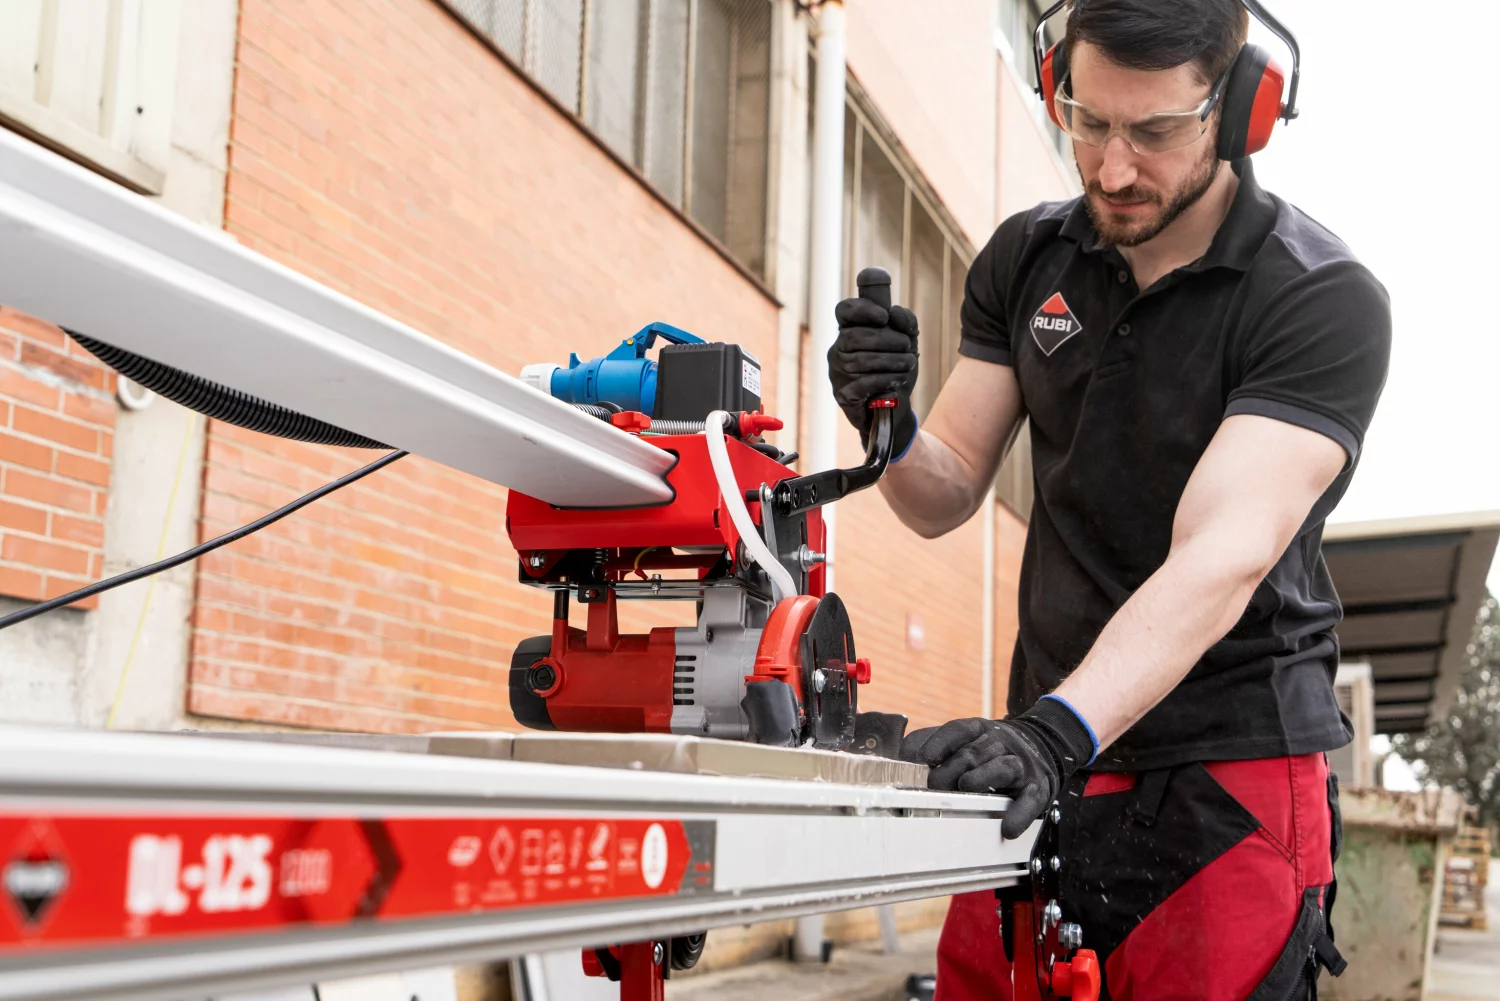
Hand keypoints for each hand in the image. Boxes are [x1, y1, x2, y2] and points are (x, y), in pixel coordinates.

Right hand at [828, 297, 919, 457]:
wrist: (895, 408)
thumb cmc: (896, 370)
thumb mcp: (907, 343)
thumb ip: (906, 323)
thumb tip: (895, 312)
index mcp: (850, 331)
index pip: (844, 311)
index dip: (862, 309)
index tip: (884, 316)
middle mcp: (838, 350)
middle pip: (855, 336)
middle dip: (887, 339)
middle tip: (907, 346)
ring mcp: (837, 373)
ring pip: (861, 360)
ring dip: (892, 360)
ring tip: (908, 363)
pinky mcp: (843, 395)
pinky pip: (863, 383)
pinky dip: (886, 379)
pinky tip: (899, 379)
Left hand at [900, 698, 1097, 839]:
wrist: (1047, 743)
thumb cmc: (995, 747)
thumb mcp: (968, 736)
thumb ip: (936, 740)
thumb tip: (904, 752)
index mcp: (981, 730)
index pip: (958, 731)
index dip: (940, 742)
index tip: (924, 757)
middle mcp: (1001, 744)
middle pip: (974, 753)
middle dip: (951, 769)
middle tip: (934, 785)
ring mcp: (1021, 765)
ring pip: (1002, 767)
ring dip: (981, 778)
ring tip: (965, 787)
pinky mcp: (1038, 787)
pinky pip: (1029, 800)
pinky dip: (1019, 814)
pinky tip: (1007, 827)